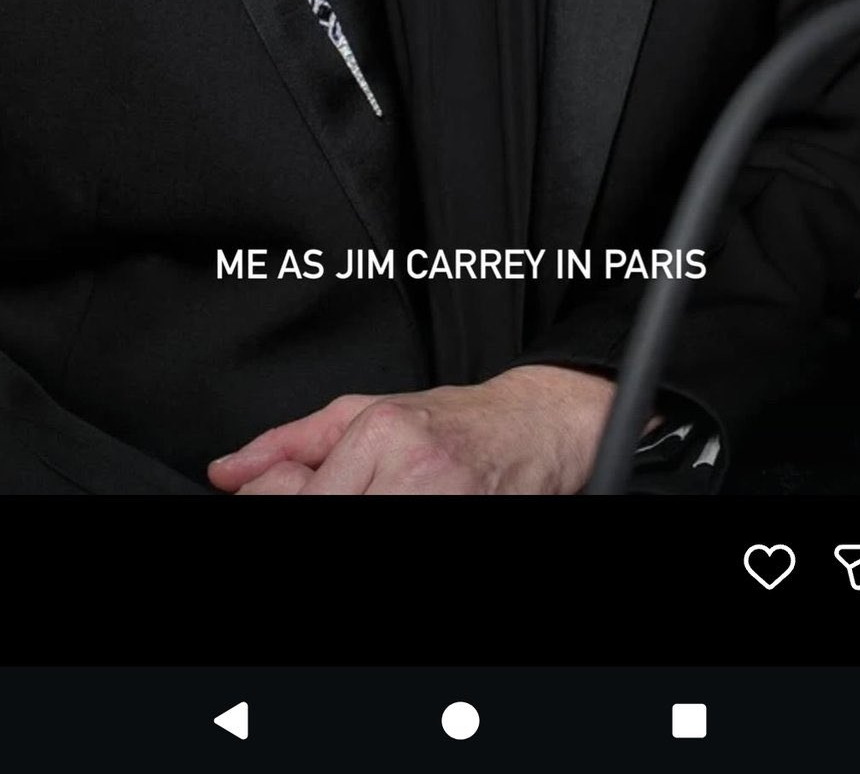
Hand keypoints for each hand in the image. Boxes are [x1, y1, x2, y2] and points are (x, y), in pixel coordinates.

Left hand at [207, 364, 654, 496]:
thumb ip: (290, 442)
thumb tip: (227, 472)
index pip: (294, 497)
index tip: (275, 494)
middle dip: (304, 512)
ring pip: (349, 535)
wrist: (532, 430)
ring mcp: (438, 509)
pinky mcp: (458, 530)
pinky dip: (380, 530)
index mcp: (383, 435)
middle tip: (328, 494)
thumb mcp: (364, 412)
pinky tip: (389, 507)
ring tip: (363, 497)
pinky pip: (393, 548)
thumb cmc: (453, 421)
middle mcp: (412, 476)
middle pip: (320, 517)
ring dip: (338, 522)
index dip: (270, 499)